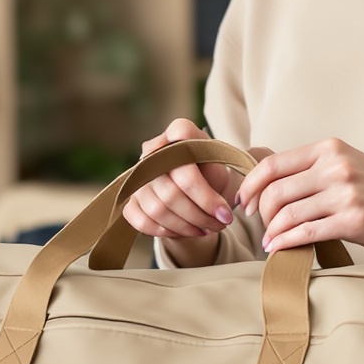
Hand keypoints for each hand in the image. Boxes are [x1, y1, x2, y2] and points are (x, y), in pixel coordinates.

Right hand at [122, 119, 250, 266]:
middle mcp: (152, 150)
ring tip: (207, 230)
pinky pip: (141, 219)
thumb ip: (227, 172)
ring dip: (187, 226)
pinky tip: (185, 231)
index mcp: (178, 132)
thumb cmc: (210, 174)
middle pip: (172, 191)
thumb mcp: (223, 167)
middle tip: (220, 226)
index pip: (184, 164)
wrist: (191, 188)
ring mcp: (136, 175)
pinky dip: (165, 230)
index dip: (206, 194)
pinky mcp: (129, 197)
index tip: (226, 213)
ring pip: (157, 208)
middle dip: (200, 215)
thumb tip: (233, 197)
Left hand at [232, 138, 363, 263]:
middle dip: (260, 212)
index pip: (273, 164)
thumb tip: (268, 183)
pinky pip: (306, 233)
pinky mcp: (354, 221)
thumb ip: (314, 169)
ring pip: (287, 213)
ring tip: (269, 241)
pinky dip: (285, 243)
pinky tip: (279, 249)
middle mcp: (336, 166)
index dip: (250, 185)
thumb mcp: (349, 165)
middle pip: (276, 190)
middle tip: (259, 225)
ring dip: (271, 231)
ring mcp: (345, 193)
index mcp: (330, 149)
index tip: (245, 202)